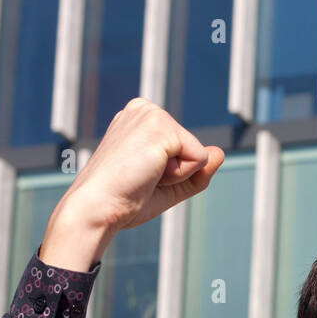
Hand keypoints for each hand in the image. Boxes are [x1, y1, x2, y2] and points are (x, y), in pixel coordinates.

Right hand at [39, 98, 225, 270]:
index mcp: (140, 119)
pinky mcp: (161, 126)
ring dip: (177, 176)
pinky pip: (199, 159)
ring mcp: (152, 114)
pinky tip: (149, 173)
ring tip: (144, 175)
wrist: (96, 208)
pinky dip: (179, 176)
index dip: (171, 175)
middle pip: (193, 150)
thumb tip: (220, 152)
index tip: (138, 177)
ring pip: (198, 154)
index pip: (183, 150)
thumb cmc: (123, 200)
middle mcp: (145, 109)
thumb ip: (197, 172)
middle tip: (141, 179)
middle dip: (177, 174)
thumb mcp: (168, 186)